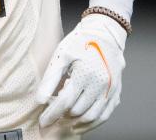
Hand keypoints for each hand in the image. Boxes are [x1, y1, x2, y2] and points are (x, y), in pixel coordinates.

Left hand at [36, 14, 126, 131]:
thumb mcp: (61, 56)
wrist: (105, 34)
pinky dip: (91, 122)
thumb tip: (40, 100)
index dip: (51, 114)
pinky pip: (104, 115)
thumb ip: (50, 79)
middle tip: (53, 110)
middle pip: (77, 111)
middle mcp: (100, 84)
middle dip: (62, 115)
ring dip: (75, 121)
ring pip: (91, 117)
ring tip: (64, 116)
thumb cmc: (80, 42)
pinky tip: (80, 121)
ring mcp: (110, 90)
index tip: (42, 121)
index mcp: (85, 74)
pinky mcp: (116, 93)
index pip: (65, 102)